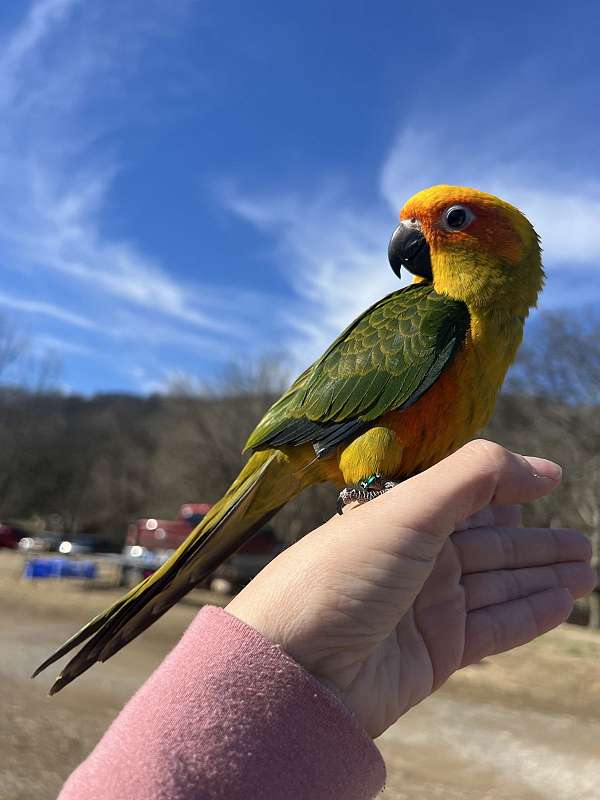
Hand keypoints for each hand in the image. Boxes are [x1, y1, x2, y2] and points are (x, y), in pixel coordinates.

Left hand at [227, 440, 595, 737]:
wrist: (296, 667)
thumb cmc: (340, 574)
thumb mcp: (407, 509)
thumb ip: (476, 477)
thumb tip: (545, 469)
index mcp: (400, 517)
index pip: (465, 498)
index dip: (507, 490)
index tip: (550, 481)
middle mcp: (414, 560)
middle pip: (489, 546)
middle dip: (537, 543)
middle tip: (583, 542)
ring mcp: (425, 607)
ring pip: (498, 587)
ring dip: (542, 578)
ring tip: (586, 570)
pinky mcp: (435, 653)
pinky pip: (494, 628)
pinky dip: (529, 615)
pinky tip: (561, 602)